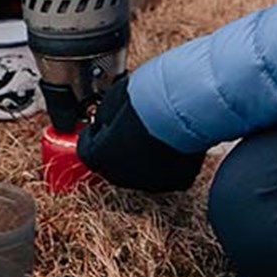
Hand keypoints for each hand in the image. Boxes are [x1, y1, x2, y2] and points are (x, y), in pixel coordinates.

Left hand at [76, 73, 204, 191]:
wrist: (189, 103)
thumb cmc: (152, 95)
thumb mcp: (115, 97)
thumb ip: (104, 114)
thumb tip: (102, 120)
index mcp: (103, 154)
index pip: (87, 152)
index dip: (91, 136)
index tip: (96, 128)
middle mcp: (124, 174)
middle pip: (111, 165)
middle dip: (114, 148)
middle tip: (123, 128)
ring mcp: (152, 180)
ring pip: (138, 172)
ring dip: (138, 157)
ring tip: (148, 133)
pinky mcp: (178, 180)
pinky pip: (165, 173)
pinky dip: (164, 161)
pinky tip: (168, 142)